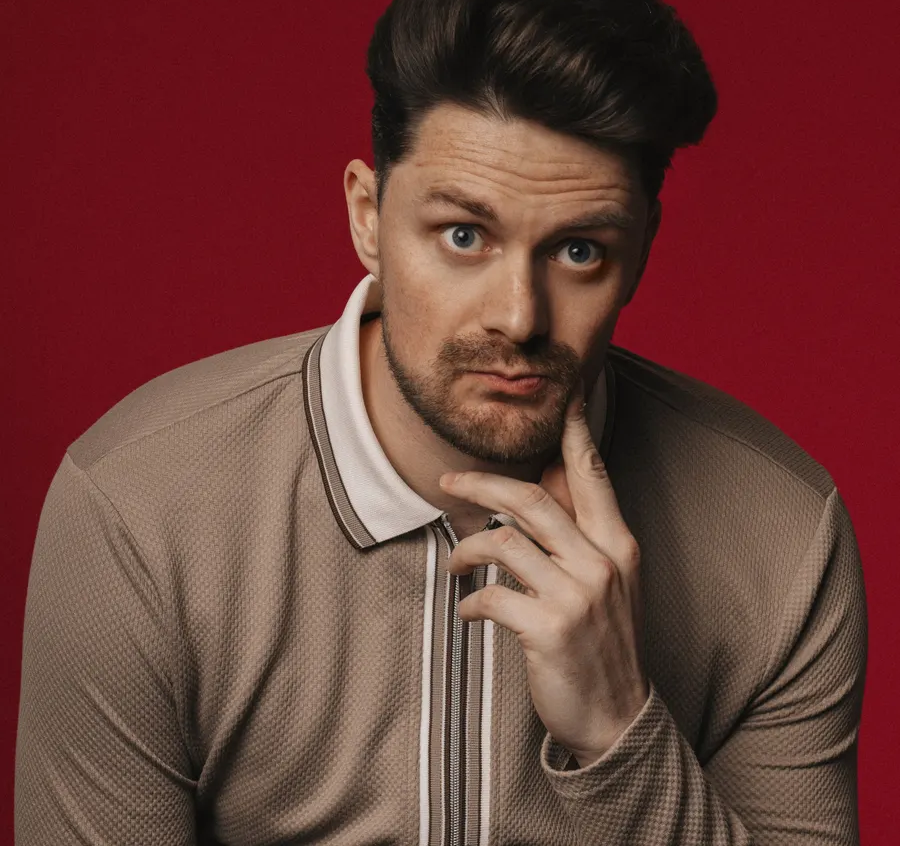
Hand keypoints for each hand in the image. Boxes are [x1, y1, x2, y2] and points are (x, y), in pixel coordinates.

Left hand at [441, 379, 649, 765]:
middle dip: (481, 480)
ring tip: (456, 562)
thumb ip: (582, 535)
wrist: (618, 720)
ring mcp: (576, 596)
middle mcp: (600, 563)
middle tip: (449, 479)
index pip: (592, 476)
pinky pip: (492, 596)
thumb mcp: (610, 583)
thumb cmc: (605, 645)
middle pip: (530, 497)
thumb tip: (545, 484)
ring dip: (468, 547)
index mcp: (618, 545)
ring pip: (503, 540)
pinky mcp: (548, 630)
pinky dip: (470, 601)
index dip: (575, 434)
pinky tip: (466, 610)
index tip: (564, 398)